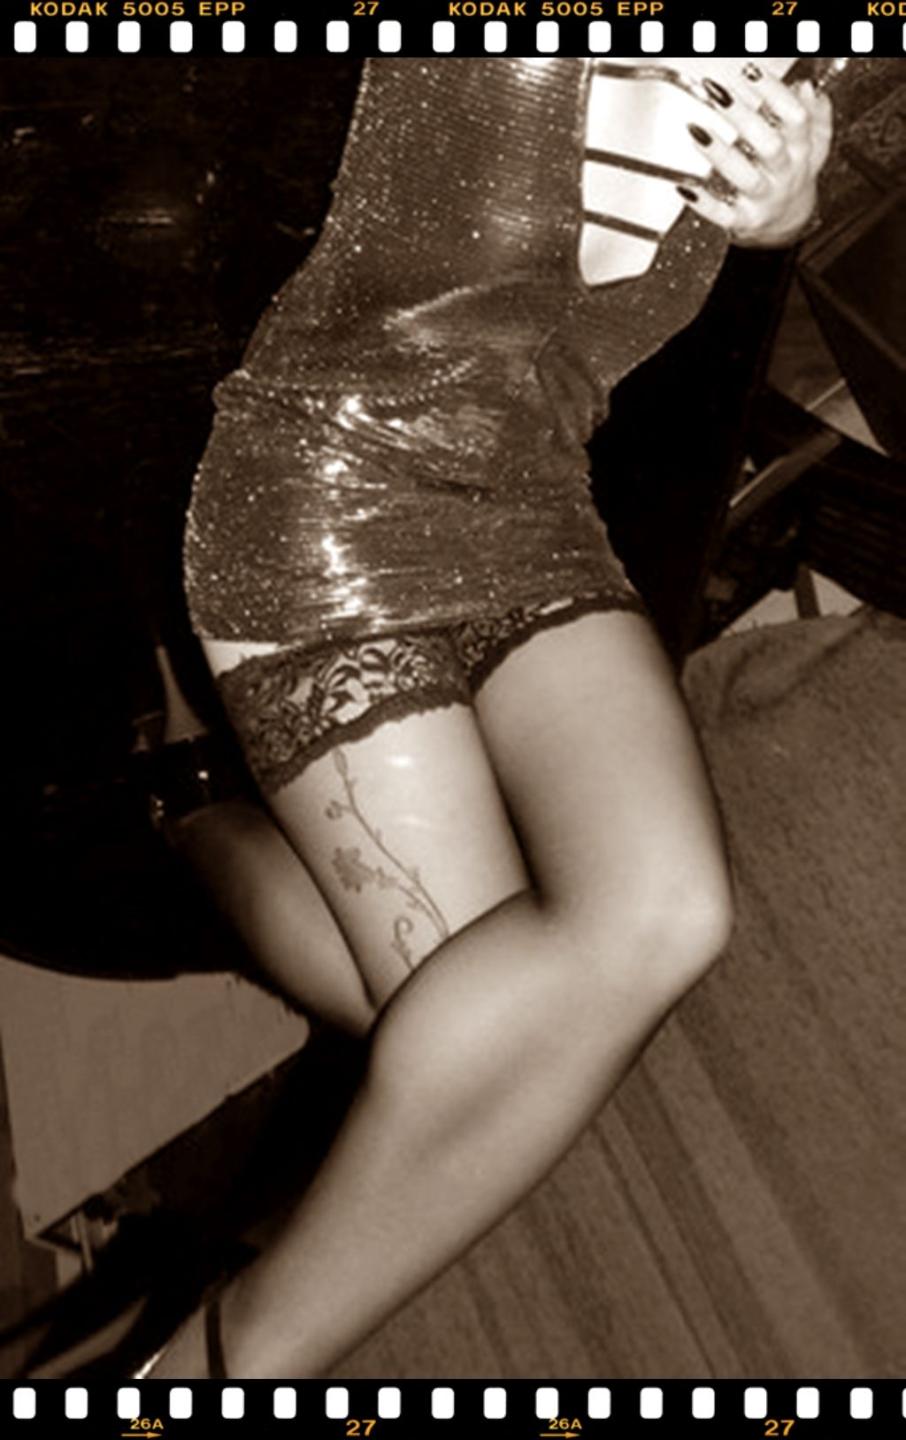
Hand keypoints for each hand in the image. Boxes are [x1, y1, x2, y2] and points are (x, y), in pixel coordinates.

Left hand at [677, 68, 833, 247]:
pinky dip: (704, 203)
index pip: (795, 119)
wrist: (787, 224)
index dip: (775, 94)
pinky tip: (685, 186)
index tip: (750, 71)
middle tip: (718, 93)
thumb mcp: (813, 146)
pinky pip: (723, 215)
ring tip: (696, 130)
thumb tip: (806, 88)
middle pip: (769, 145)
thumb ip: (814, 116)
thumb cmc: (792, 175)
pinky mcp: (743, 220)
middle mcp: (784, 175)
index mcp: (801, 152)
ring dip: (720, 154)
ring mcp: (764, 199)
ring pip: (746, 178)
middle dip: (743, 118)